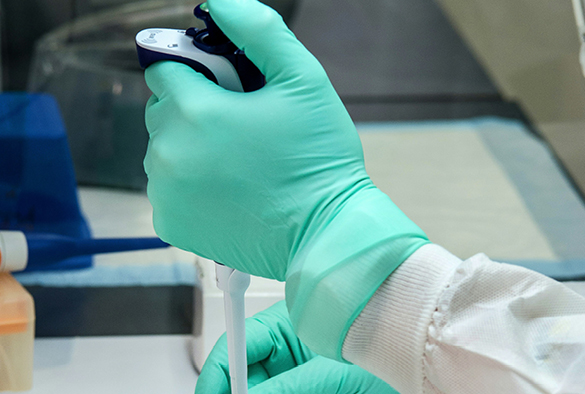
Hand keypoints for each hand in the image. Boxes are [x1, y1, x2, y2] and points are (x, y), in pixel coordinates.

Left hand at [144, 0, 427, 358]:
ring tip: (237, 163)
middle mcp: (168, 152)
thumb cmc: (318, 157)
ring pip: (162, 149)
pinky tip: (226, 191)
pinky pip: (166, 187)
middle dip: (192, 110)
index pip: (164, 69)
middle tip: (240, 129)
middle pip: (161, 110)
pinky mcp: (169, 224)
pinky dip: (188, 184)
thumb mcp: (304, 80)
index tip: (226, 90)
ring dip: (189, 148)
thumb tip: (219, 2)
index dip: (195, 73)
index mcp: (195, 110)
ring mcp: (165, 192)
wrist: (324, 232)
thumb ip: (258, 30)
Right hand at [195, 301, 398, 393]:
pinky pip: (282, 393)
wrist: (424, 363)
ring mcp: (297, 374)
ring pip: (264, 389)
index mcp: (285, 326)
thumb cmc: (388, 344)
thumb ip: (287, 388)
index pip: (236, 347)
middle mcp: (286, 351)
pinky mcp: (310, 390)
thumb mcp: (332, 372)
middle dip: (238, 391)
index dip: (217, 375)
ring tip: (266, 393)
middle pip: (244, 377)